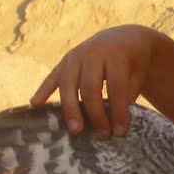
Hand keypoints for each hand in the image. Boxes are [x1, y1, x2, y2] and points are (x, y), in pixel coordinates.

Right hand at [30, 25, 154, 135]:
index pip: (116, 87)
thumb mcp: (137, 75)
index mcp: (116, 54)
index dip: (118, 111)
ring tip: (75, 130)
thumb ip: (128, 95)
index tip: (120, 132)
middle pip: (90, 87)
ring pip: (69, 84)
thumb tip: (117, 126)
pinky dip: (43, 90)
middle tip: (102, 135)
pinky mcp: (65, 60)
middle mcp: (93, 52)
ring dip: (70, 109)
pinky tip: (35, 104)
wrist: (125, 38)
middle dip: (95, 114)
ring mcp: (76, 55)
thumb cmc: (134, 63)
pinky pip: (53, 76)